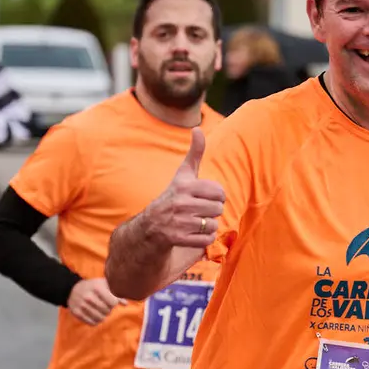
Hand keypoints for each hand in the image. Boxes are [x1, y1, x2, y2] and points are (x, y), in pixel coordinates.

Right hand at [66, 278, 124, 325]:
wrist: (71, 289)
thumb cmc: (92, 286)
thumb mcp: (103, 284)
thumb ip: (115, 293)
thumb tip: (125, 303)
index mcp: (97, 288)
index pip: (113, 303)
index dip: (114, 303)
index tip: (111, 301)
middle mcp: (89, 297)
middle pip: (107, 311)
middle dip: (108, 310)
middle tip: (105, 306)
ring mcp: (82, 306)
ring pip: (100, 319)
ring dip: (103, 316)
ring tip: (100, 311)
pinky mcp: (77, 313)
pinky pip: (92, 323)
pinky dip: (96, 321)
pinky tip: (95, 315)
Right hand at [140, 128, 224, 248]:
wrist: (149, 227)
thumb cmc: (172, 198)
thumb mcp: (182, 176)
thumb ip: (194, 153)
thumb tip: (198, 128)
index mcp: (184, 186)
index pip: (219, 192)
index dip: (216, 197)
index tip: (205, 198)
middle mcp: (180, 202)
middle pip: (218, 209)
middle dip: (212, 213)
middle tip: (198, 212)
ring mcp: (178, 221)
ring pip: (213, 225)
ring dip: (208, 227)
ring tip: (195, 223)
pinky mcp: (178, 238)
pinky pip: (207, 240)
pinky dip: (204, 240)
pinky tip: (192, 234)